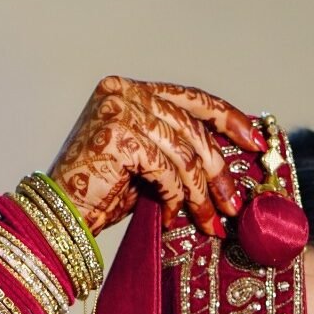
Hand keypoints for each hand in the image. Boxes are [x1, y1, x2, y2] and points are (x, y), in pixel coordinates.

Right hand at [48, 75, 263, 236]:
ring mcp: (120, 111)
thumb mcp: (146, 164)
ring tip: (211, 224)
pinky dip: (174, 198)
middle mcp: (125, 92)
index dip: (228, 119)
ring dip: (201, 194)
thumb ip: (176, 151)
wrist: (58, 215)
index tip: (255, 142)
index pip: (190, 98)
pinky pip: (166, 171)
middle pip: (191, 128)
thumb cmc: (100, 195)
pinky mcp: (119, 138)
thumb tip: (225, 166)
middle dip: (218, 171)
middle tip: (234, 204)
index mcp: (131, 89)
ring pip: (183, 153)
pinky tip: (171, 219)